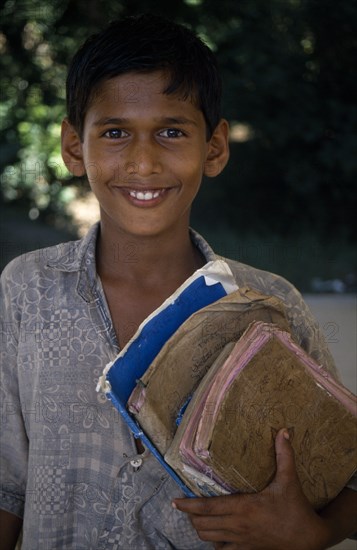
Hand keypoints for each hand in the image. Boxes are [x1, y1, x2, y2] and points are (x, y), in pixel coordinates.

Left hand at [173, 429, 329, 549]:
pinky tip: (216, 534)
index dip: (189, 505)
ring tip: (197, 517)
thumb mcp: (289, 479)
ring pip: (209, 539)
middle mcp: (239, 525)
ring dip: (201, 528)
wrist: (309, 538)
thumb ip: (284, 455)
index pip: (209, 508)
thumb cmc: (297, 508)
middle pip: (203, 524)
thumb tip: (283, 431)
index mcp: (245, 507)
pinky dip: (215, 543)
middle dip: (191, 515)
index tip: (175, 501)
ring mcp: (242, 540)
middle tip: (187, 504)